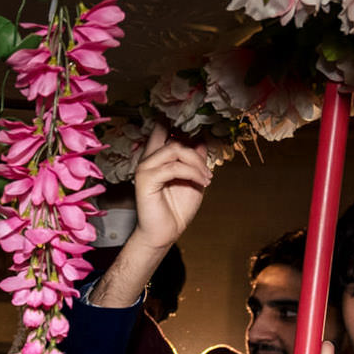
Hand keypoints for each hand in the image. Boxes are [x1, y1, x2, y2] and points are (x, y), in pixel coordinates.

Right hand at [90, 129, 214, 307]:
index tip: (194, 121)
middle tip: (209, 170)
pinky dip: (192, 173)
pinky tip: (202, 182)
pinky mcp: (146, 180)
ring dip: (197, 163)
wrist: (166, 232)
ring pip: (174, 150)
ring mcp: (145, 168)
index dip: (173, 121)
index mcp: (157, 158)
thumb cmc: (177, 207)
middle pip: (174, 139)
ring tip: (208, 178)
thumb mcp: (194, 178)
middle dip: (196, 151)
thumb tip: (202, 138)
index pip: (161, 130)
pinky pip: (173, 167)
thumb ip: (196, 159)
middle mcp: (148, 160)